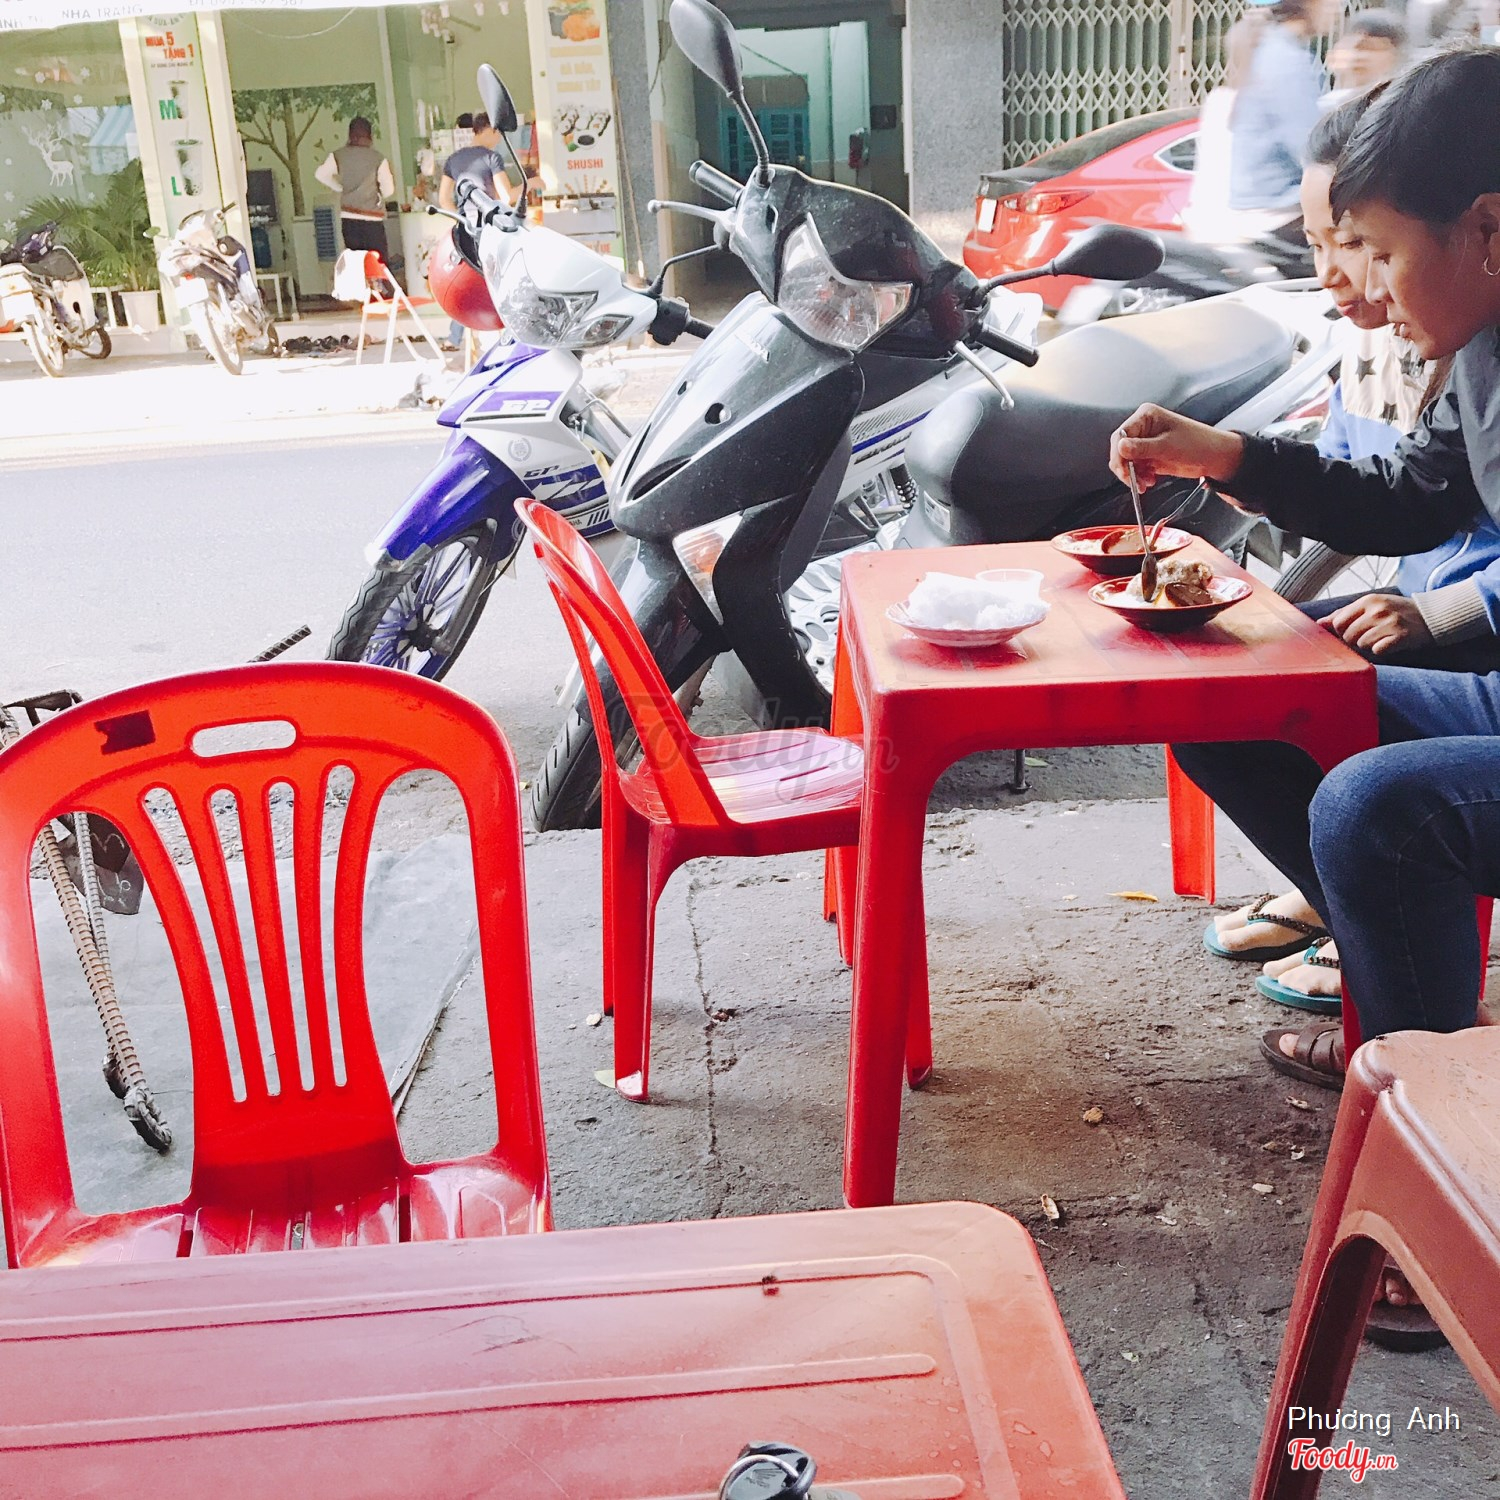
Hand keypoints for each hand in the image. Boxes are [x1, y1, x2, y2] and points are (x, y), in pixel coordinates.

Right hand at [1109, 403, 1245, 490]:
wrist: (1214, 457)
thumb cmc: (1197, 443)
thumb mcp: (1168, 446)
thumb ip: (1142, 448)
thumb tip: (1120, 447)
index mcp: (1147, 416)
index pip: (1121, 434)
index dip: (1119, 453)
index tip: (1124, 470)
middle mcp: (1144, 428)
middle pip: (1120, 449)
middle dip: (1126, 467)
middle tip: (1133, 481)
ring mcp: (1146, 443)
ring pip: (1126, 461)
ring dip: (1133, 475)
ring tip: (1146, 483)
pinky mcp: (1149, 456)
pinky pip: (1135, 468)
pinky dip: (1139, 477)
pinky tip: (1150, 480)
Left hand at [1323, 593, 1433, 656]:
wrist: (1432, 616)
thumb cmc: (1397, 612)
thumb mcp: (1372, 606)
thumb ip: (1345, 613)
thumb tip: (1319, 623)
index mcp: (1368, 601)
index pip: (1338, 622)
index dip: (1341, 632)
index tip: (1352, 632)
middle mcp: (1378, 609)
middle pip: (1347, 635)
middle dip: (1354, 640)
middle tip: (1371, 636)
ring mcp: (1390, 622)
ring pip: (1362, 644)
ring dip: (1369, 646)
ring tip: (1382, 638)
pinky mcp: (1401, 636)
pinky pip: (1378, 651)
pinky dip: (1382, 651)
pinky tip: (1391, 644)